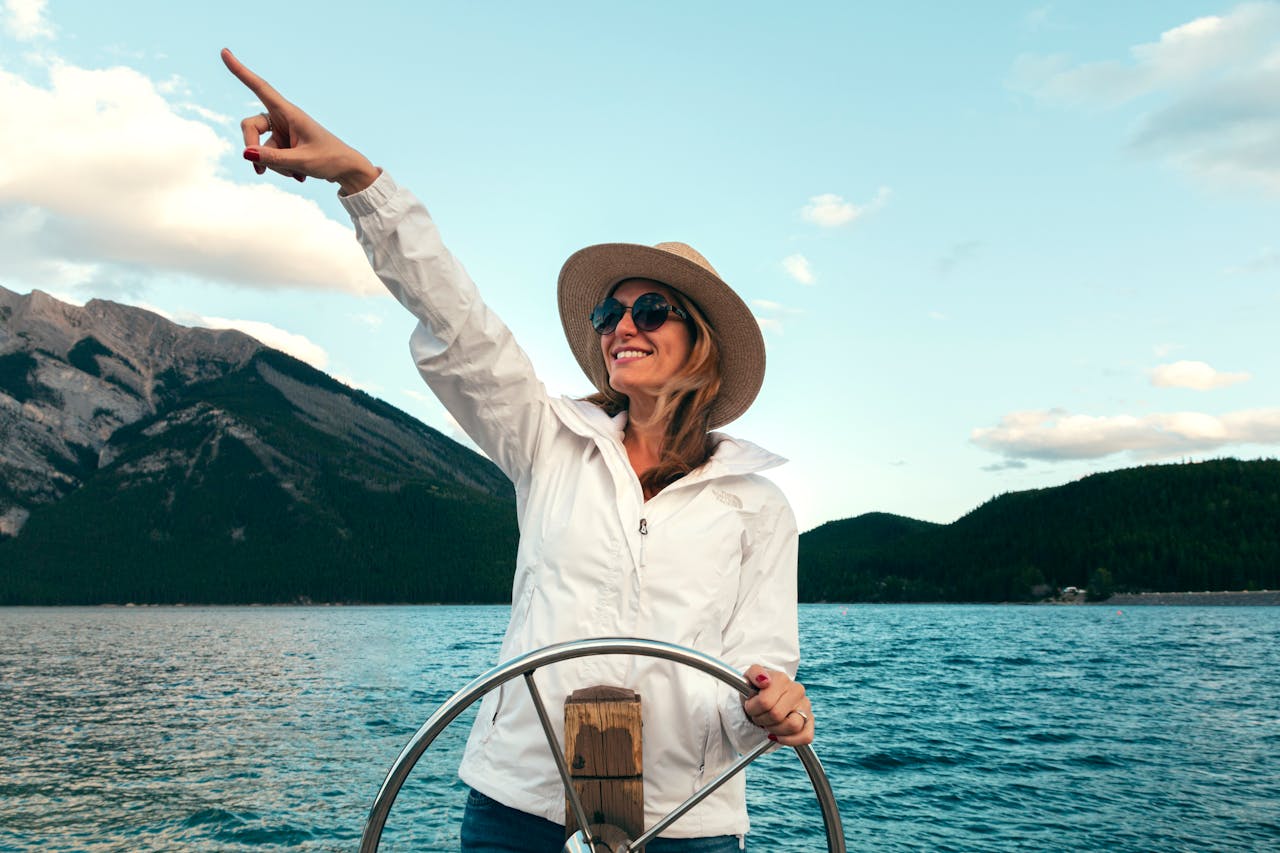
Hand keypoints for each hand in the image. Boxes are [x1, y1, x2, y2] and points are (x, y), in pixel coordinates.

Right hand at [221, 48, 379, 194]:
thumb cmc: (330, 160)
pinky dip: (280, 168)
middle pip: (250, 126)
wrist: (347, 171)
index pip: (260, 87)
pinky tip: (299, 176)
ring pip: (260, 147)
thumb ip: (273, 158)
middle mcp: (282, 118)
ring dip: (273, 165)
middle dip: (252, 147)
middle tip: (259, 171)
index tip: (224, 52)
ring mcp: (281, 132)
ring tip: (297, 174)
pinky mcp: (282, 144)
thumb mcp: (302, 161)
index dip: (241, 71)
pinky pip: (269, 157)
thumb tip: (245, 153)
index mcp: (289, 112)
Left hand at [742, 664, 813, 746]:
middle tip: (758, 715)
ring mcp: (805, 706)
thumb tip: (764, 680)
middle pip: (777, 715)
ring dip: (775, 730)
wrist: (764, 698)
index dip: (752, 708)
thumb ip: (754, 673)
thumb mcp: (749, 678)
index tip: (750, 705)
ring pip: (793, 726)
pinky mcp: (810, 722)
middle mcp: (797, 690)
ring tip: (768, 723)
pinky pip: (806, 737)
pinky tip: (778, 735)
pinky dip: (789, 740)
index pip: (765, 702)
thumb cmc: (755, 690)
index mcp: (782, 679)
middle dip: (762, 719)